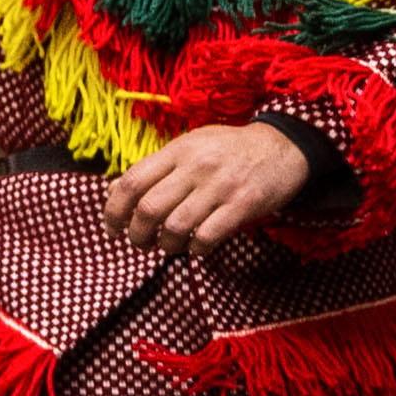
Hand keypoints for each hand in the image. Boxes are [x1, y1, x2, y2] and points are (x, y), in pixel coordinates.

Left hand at [106, 121, 311, 250]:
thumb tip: (113, 192)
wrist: (283, 146)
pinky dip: (195, 250)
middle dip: (137, 234)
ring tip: (169, 246)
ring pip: (175, 227)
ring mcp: (220, 186)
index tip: (113, 228)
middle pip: (148, 208)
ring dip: (165, 245)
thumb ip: (156, 168)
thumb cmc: (229, 150)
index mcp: (178, 150)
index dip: (113, 210)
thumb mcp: (190, 146)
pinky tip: (196, 247)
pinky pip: (207, 237)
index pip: (131, 181)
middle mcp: (196, 166)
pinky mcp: (243, 204)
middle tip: (141, 242)